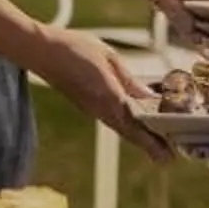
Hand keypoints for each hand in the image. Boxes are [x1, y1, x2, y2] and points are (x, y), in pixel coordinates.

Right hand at [34, 27, 169, 161]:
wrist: (39, 51)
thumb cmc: (73, 48)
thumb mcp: (108, 58)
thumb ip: (129, 80)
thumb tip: (149, 97)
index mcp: (109, 97)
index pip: (137, 124)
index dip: (154, 138)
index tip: (170, 151)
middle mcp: (100, 109)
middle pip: (130, 133)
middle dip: (150, 146)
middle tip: (168, 159)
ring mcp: (92, 109)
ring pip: (122, 128)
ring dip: (140, 138)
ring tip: (158, 146)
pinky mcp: (87, 105)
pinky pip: (112, 120)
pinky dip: (128, 126)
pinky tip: (136, 124)